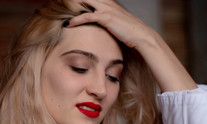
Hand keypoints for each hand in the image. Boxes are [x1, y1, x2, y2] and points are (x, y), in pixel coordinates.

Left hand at [67, 0, 196, 91]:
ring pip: (86, 2)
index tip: (75, 4)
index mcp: (112, 5)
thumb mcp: (119, 26)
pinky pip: (87, 16)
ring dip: (74, 5)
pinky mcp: (105, 18)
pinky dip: (77, 20)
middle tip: (65, 3)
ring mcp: (107, 10)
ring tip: (63, 10)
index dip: (85, 1)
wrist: (142, 37)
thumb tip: (106, 30)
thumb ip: (111, 24)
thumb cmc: (132, 34)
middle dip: (77, 0)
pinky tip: (69, 24)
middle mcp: (109, 4)